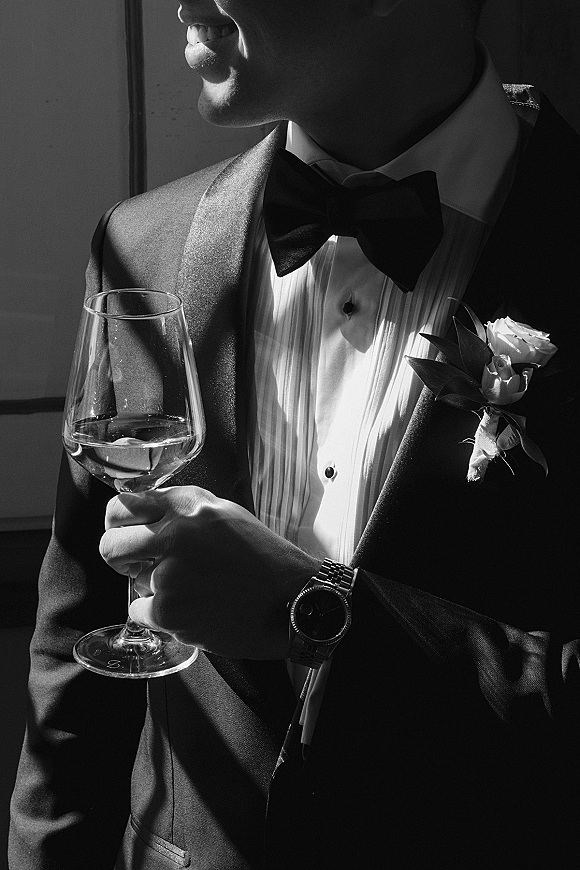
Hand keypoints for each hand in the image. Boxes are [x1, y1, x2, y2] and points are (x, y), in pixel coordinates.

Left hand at [99, 486, 318, 658]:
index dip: (117, 522)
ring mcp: (169, 574)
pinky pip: (139, 611)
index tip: (124, 531)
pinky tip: (192, 609)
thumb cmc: (264, 559)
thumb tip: (143, 510)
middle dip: (119, 557)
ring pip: (131, 581)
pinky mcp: (168, 610)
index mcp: (189, 506)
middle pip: (111, 544)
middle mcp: (176, 534)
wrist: (291, 601)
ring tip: (193, 590)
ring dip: (153, 588)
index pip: (123, 505)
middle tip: (137, 565)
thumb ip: (183, 509)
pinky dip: (159, 615)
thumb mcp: (226, 514)